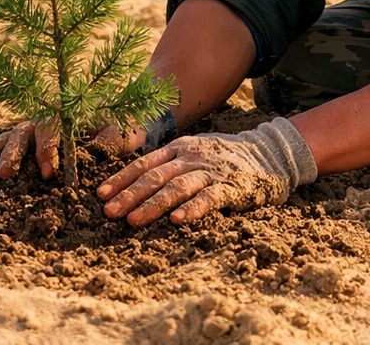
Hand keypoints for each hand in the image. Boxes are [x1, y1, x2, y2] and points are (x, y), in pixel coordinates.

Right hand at [0, 119, 144, 179]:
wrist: (126, 120)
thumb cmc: (124, 129)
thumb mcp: (123, 133)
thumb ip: (110, 140)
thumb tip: (95, 150)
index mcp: (68, 115)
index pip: (53, 130)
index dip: (48, 150)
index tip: (48, 173)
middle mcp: (48, 120)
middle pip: (26, 132)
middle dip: (15, 153)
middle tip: (6, 173)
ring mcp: (36, 129)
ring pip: (11, 136)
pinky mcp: (30, 141)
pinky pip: (5, 141)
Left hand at [97, 116, 317, 225]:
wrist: (268, 153)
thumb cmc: (224, 157)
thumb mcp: (194, 150)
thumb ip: (169, 162)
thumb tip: (136, 179)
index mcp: (179, 148)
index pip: (144, 163)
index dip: (121, 179)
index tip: (101, 195)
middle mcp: (191, 157)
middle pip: (155, 177)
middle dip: (129, 195)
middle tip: (109, 212)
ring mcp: (211, 171)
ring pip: (176, 187)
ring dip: (153, 205)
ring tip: (133, 221)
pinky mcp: (231, 186)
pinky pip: (209, 198)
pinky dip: (192, 209)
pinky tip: (178, 221)